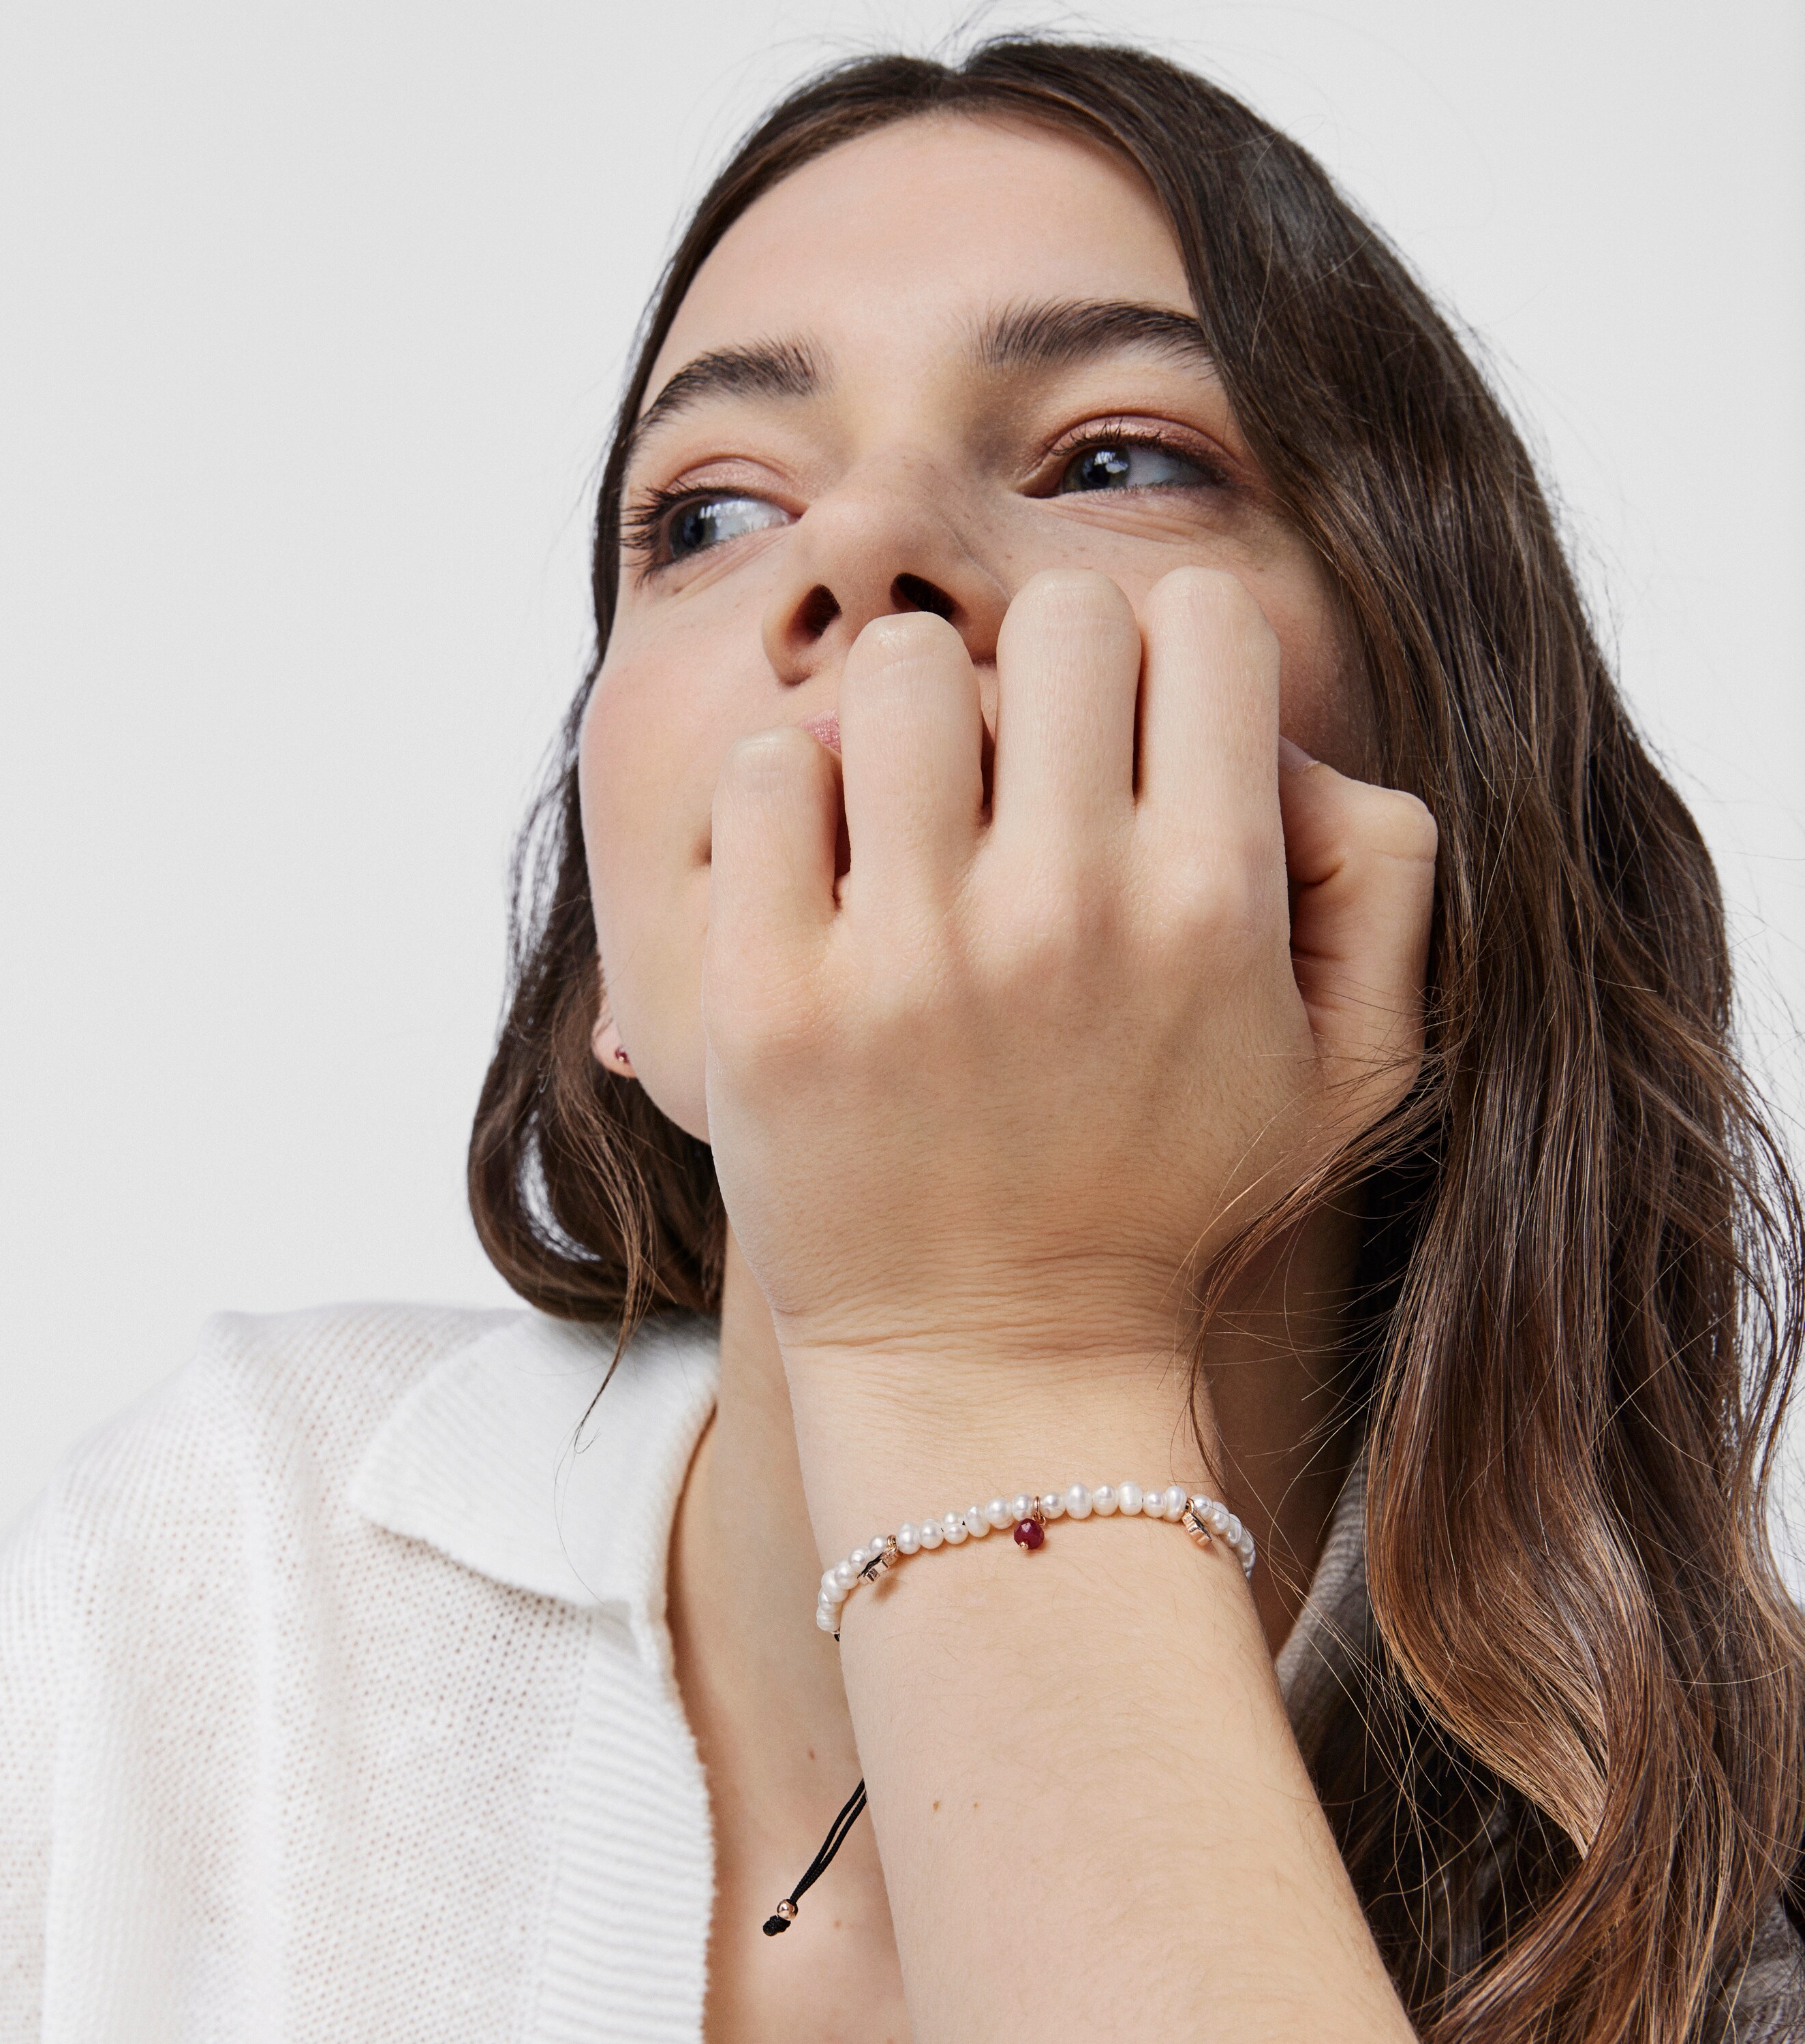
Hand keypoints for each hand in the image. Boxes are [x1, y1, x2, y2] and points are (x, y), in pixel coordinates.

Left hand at [702, 566, 1435, 1385]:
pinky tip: (826, 876)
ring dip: (910, 718)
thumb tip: (1274, 737)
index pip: (1200, 617)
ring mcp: (908, 956)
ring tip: (915, 815)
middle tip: (1021, 771)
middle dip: (1046, 670)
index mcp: (1214, 904)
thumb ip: (1377, 876)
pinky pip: (767, 776)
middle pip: (1056, 615)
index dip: (1169, 657)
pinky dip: (793, 798)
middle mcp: (1066, 911)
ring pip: (900, 668)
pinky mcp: (773, 1001)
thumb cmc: (1173, 1204)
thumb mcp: (1357, 1069)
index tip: (1135, 738)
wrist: (996, 1368)